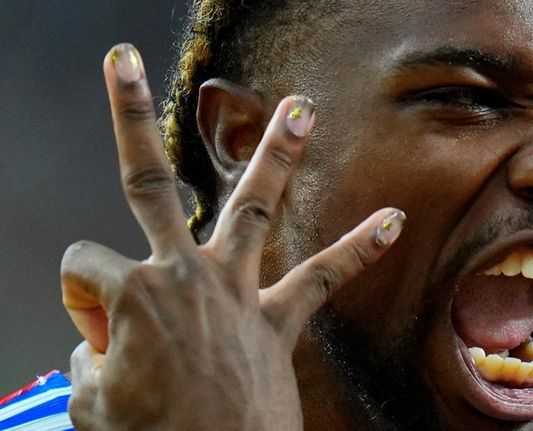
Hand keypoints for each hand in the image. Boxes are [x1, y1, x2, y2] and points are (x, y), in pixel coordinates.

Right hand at [62, 44, 404, 429]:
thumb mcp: (89, 400)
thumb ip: (93, 358)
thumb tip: (105, 344)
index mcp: (129, 294)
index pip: (83, 266)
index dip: (81, 306)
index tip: (99, 342)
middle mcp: (182, 276)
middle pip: (145, 181)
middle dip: (129, 116)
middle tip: (122, 62)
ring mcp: (234, 293)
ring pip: (252, 205)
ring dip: (276, 153)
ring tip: (300, 107)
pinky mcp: (277, 322)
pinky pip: (324, 276)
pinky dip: (358, 248)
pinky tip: (392, 220)